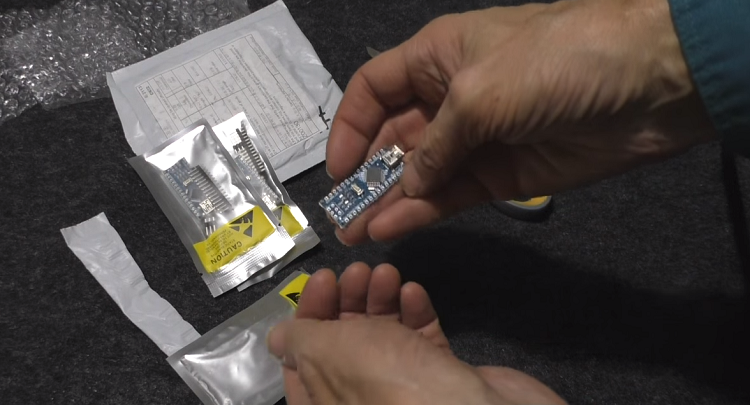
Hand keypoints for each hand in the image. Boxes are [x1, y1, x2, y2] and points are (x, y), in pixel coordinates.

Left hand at [267, 263, 566, 404]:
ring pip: (383, 336)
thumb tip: (277, 338)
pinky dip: (414, 313)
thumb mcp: (328, 353)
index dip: (308, 315)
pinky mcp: (440, 378)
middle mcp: (360, 400)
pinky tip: (414, 292)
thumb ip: (298, 338)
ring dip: (381, 300)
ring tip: (387, 273)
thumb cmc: (388, 382)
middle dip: (348, 300)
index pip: (300, 360)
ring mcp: (402, 390)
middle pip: (343, 342)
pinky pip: (420, 340)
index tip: (324, 279)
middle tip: (359, 270)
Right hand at [326, 0, 715, 244]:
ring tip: (356, 232)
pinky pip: (452, 195)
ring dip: (388, 200)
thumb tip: (407, 186)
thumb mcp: (478, 92)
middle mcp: (449, 98)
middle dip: (365, 173)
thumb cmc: (551, 63)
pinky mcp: (502, 176)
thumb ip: (434, 144)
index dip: (350, 126)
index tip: (334, 169)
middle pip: (393, 137)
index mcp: (436, 57)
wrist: (645, 86)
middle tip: (340, 215)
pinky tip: (393, 227)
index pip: (374, 89)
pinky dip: (422, 211)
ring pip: (420, 173)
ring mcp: (476, 140)